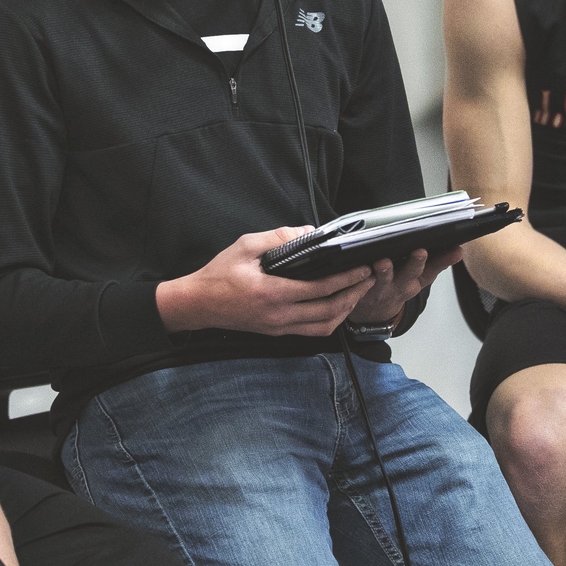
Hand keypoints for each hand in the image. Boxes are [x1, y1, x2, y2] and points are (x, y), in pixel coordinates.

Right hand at [157, 227, 374, 335]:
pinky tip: (335, 307)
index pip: (320, 289)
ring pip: (323, 327)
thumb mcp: (245, 246)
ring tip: (356, 294)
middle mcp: (279, 316)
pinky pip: (310, 332)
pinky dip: (328, 321)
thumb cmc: (218, 275)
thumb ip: (277, 238)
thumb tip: (307, 233)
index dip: (346, 279)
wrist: (197, 304)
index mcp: (272, 293)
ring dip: (344, 311)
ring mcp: (278, 328)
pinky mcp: (275, 332)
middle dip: (353, 295)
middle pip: (329, 311)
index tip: (362, 268)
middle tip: (368, 280)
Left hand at [348, 242, 466, 324]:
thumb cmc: (398, 286)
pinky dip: (361, 271)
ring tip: (384, 262)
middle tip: (419, 253)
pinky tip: (360, 259)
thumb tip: (458, 250)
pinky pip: (361, 278)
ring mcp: (379, 286)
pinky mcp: (360, 285)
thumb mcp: (421, 279)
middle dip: (414, 264)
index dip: (433, 262)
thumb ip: (439, 263)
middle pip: (409, 275)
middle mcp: (398, 285)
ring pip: (383, 279)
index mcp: (414, 282)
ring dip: (384, 271)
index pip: (427, 271)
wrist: (373, 310)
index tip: (432, 251)